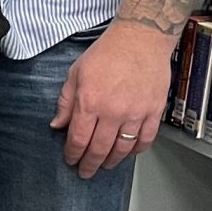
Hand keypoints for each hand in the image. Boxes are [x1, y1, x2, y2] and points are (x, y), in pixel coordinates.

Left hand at [51, 26, 173, 176]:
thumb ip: (65, 102)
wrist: (140, 39)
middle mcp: (113, 112)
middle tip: (85, 171)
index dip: (73, 154)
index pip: (78, 139)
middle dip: (90, 164)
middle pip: (99, 149)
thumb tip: (57, 124)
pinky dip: (137, 150)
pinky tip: (129, 152)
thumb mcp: (75, 74)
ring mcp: (135, 113)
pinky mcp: (154, 111)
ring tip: (105, 164)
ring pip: (123, 148)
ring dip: (112, 160)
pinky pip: (145, 139)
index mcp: (90, 103)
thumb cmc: (107, 53)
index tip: (70, 159)